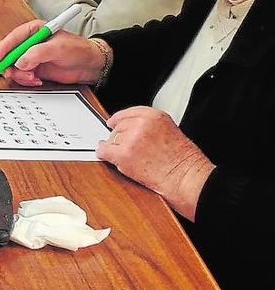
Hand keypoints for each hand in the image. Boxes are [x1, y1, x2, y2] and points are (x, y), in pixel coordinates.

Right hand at [0, 22, 104, 86]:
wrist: (91, 65)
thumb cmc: (78, 50)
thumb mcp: (58, 48)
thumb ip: (37, 54)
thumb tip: (20, 62)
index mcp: (34, 31)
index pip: (13, 38)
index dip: (3, 49)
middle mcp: (30, 44)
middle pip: (9, 54)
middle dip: (10, 66)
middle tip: (15, 74)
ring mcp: (31, 57)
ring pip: (14, 68)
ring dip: (21, 75)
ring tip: (33, 77)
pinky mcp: (35, 69)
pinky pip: (22, 76)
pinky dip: (27, 80)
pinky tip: (37, 80)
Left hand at [97, 107, 214, 219]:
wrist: (185, 177)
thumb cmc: (182, 160)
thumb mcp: (169, 131)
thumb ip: (149, 126)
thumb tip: (126, 128)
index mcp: (155, 116)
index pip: (129, 112)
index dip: (119, 118)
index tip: (113, 122)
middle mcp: (142, 124)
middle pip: (119, 127)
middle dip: (119, 137)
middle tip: (127, 148)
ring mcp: (131, 139)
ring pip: (112, 139)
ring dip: (115, 148)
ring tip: (130, 157)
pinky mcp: (124, 154)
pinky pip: (104, 151)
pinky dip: (103, 154)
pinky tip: (106, 156)